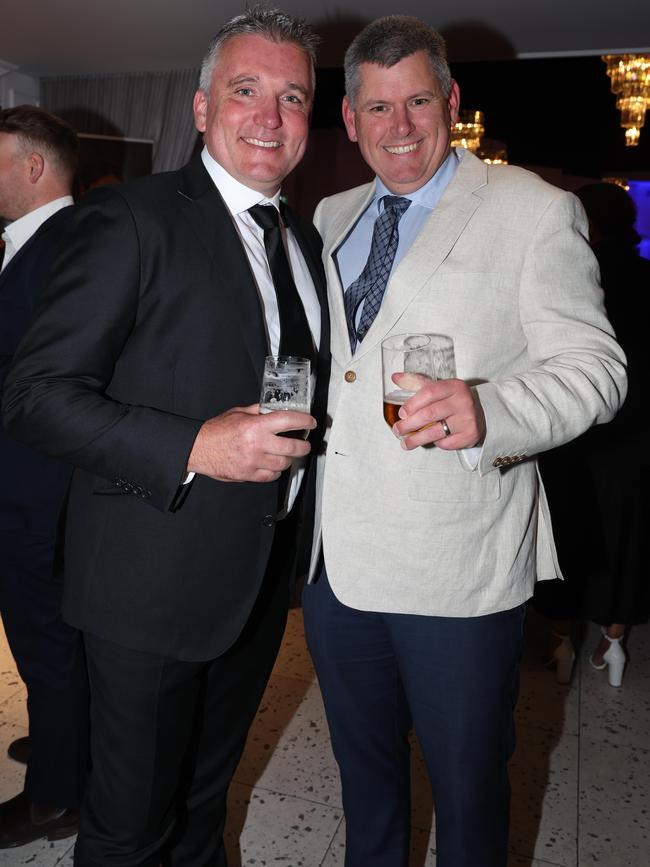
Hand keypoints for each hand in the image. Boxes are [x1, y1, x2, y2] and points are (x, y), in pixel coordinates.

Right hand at [187, 404, 315, 481]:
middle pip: (293, 447)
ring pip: (284, 464)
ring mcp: (254, 462)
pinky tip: (272, 464)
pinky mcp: (249, 475)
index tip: (310, 422)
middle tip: (304, 443)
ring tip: (284, 453)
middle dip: (303, 446)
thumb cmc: (216, 431)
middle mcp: (258, 444)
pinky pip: (271, 476)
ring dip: (287, 459)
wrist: (198, 449)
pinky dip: (275, 471)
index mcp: (256, 426)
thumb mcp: (238, 413)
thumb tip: (275, 409)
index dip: (304, 421)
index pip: (289, 421)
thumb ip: (258, 411)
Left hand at [391, 374, 485, 450]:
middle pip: (429, 414)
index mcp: (454, 386)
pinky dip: (435, 443)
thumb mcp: (439, 388)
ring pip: (435, 432)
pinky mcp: (469, 435)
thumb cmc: (454, 401)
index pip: (429, 392)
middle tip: (398, 430)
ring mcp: (467, 419)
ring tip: (405, 443)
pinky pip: (445, 443)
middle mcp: (463, 401)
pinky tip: (430, 441)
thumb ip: (416, 383)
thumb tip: (395, 377)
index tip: (401, 413)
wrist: (482, 414)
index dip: (412, 404)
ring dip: (416, 439)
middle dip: (409, 424)